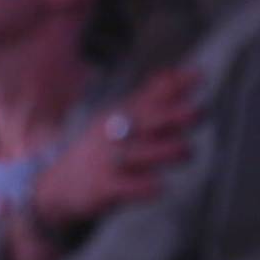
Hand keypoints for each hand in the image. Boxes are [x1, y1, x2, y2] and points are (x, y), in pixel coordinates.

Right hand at [32, 68, 199, 230]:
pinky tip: (159, 186)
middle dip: (170, 116)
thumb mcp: (120, 118)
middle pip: (143, 122)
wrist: (59, 185)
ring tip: (186, 150)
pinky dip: (142, 186)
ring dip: (163, 150)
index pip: (149, 97)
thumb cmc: (102, 149)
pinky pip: (123, 187)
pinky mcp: (103, 187)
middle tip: (198, 111)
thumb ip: (151, 97)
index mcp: (120, 115)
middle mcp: (114, 134)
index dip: (174, 87)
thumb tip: (178, 72)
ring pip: (136, 153)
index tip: (200, 75)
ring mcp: (107, 160)